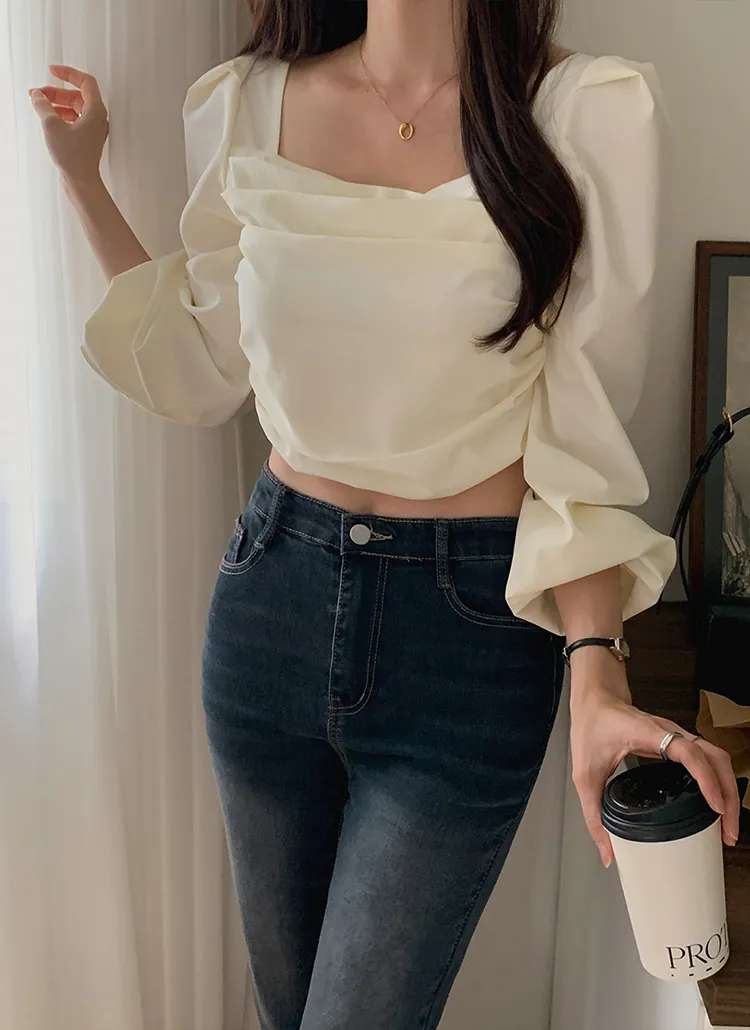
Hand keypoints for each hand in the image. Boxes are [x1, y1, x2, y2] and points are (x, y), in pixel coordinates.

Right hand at [29, 65, 108, 184]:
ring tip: (39, 105)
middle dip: (55, 92)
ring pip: (74, 107)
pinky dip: (61, 115)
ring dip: (56, 104)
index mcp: (96, 111)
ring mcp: (93, 129)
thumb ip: (43, 105)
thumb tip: (37, 96)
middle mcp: (97, 118)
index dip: (68, 73)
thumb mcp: (52, 125)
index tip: (53, 70)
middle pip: (76, 95)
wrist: (81, 181)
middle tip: (37, 94)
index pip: (85, 81)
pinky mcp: (87, 138)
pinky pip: (74, 119)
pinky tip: (48, 117)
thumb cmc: (74, 157)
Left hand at [570, 659, 740, 867]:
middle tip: (728, 830)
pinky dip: (717, 780)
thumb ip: (593, 816)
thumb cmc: (592, 726)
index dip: (707, 780)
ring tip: (727, 824)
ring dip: (727, 788)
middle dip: (728, 794)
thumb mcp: (585, 775)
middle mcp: (670, 733)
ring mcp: (676, 736)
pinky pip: (707, 759)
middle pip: (715, 758)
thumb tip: (607, 853)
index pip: (690, 752)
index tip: (716, 808)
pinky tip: (714, 804)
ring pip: (716, 758)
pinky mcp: (677, 742)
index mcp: (649, 735)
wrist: (594, 699)